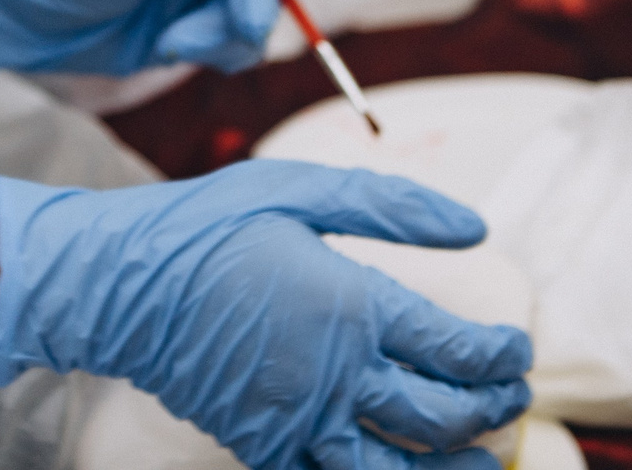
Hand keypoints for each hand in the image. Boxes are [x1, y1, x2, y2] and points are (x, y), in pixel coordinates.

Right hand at [0, 162, 533, 469]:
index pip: (456, 349)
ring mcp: (300, 420)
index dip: (499, 355)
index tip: (516, 347)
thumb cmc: (201, 228)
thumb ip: (390, 207)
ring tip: (486, 461)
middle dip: (492, 408)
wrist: (115, 284)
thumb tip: (475, 227)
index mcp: (351, 307)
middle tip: (510, 395)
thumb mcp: (297, 190)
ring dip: (455, 469)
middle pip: (442, 416)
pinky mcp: (265, 445)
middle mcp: (336, 376)